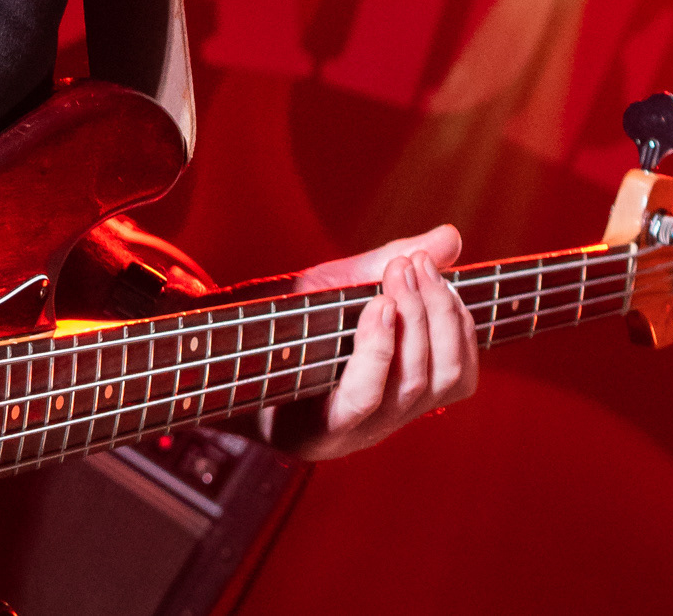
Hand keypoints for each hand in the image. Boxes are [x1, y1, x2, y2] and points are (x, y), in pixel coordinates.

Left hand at [259, 223, 478, 460]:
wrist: (213, 353)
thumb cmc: (281, 321)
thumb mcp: (344, 285)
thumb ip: (395, 264)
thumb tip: (453, 237)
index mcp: (397, 392)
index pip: (459, 374)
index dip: (459, 322)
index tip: (434, 268)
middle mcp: (383, 420)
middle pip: (445, 378)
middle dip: (439, 312)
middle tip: (415, 263)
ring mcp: (352, 433)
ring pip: (414, 386)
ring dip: (414, 320)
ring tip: (396, 273)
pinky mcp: (315, 435)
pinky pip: (363, 397)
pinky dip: (378, 349)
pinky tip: (377, 308)